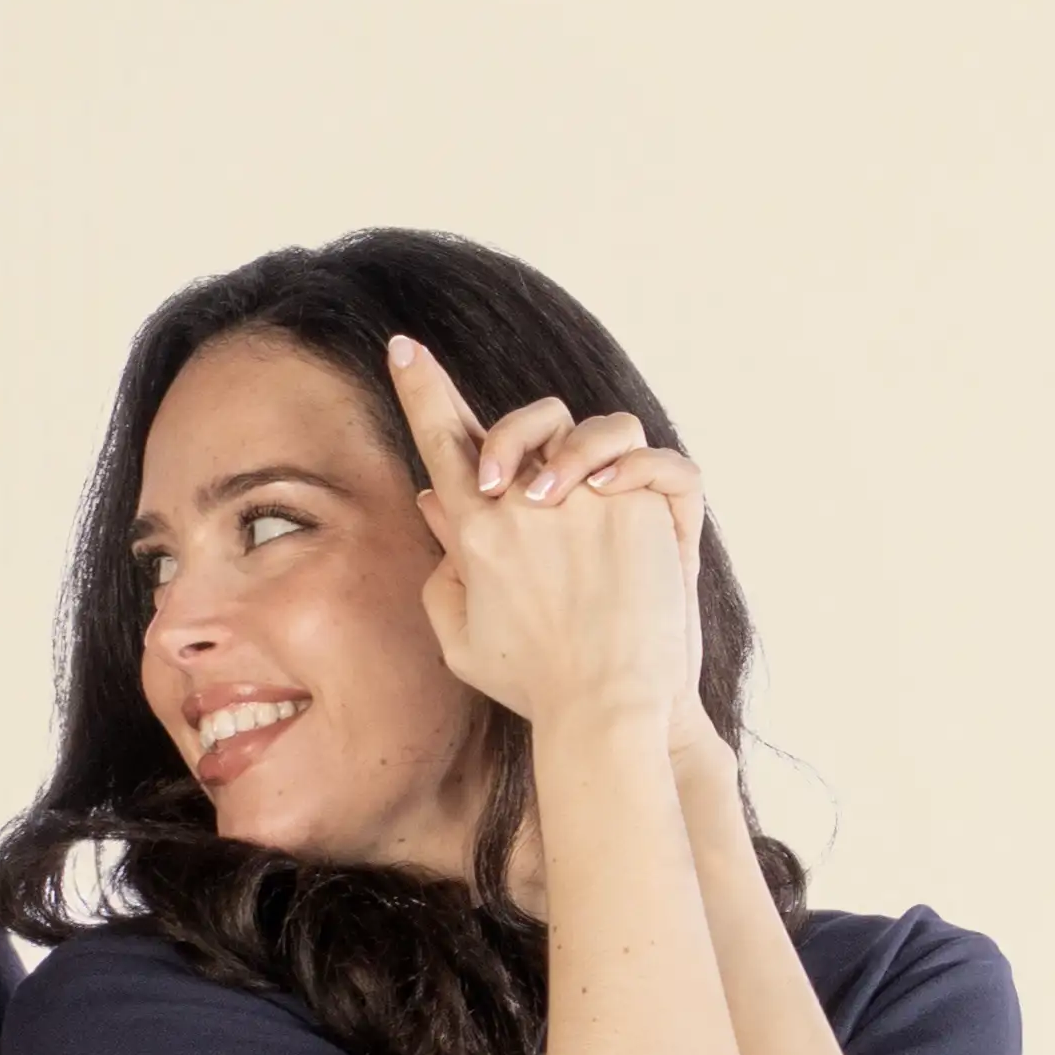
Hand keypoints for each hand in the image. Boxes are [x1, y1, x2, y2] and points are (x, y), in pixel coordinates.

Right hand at [390, 342, 695, 736]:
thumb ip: (443, 570)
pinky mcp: (639, 503)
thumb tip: (435, 501)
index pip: (443, 440)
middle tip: (527, 480)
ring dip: (586, 453)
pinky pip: (649, 459)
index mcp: (476, 534)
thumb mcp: (464, 639)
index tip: (405, 348)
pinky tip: (630, 500)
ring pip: (587, 431)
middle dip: (517, 436)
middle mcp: (526, 504)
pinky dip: (643, 471)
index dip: (422, 389)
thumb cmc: (537, 685)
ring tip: (589, 496)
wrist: (611, 706)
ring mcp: (585, 498)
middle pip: (516, 425)